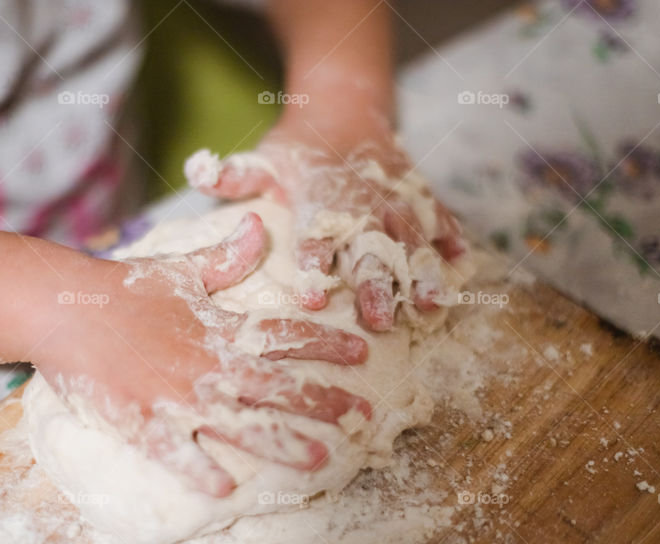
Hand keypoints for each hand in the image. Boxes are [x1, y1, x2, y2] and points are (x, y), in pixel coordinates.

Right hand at [35, 213, 370, 496]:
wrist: (64, 305)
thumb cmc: (123, 288)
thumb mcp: (181, 269)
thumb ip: (227, 257)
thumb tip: (261, 224)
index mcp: (219, 328)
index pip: (283, 334)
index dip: (326, 342)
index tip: (362, 352)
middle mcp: (208, 364)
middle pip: (277, 385)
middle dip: (323, 400)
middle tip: (363, 416)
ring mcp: (177, 396)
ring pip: (240, 423)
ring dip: (282, 442)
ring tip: (320, 459)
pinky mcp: (142, 421)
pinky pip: (176, 452)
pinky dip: (199, 471)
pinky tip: (225, 491)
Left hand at [186, 123, 468, 331]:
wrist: (345, 107)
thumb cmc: (299, 147)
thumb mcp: (263, 158)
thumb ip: (235, 174)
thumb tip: (198, 169)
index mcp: (320, 197)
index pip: (315, 234)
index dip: (313, 266)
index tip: (312, 298)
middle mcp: (360, 201)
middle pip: (368, 247)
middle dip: (374, 283)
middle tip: (377, 319)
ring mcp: (394, 198)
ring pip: (411, 239)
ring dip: (421, 272)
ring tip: (431, 305)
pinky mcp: (417, 195)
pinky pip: (439, 216)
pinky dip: (451, 238)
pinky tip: (462, 263)